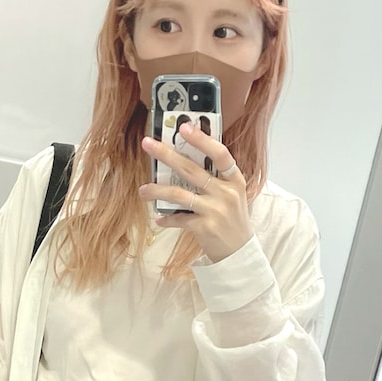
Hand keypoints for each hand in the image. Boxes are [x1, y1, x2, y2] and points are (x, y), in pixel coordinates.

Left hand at [140, 123, 252, 262]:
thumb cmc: (231, 220)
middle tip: (147, 144)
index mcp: (235, 180)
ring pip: (179, 194)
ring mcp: (215, 210)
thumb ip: (215, 178)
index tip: (183, 127)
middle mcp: (226, 193)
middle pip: (191, 170)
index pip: (220, 154)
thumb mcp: (232, 195)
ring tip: (142, 190)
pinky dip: (167, 219)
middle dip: (167, 155)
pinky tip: (159, 219)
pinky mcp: (205, 227)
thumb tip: (184, 159)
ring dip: (157, 190)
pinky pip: (179, 219)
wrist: (239, 252)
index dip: (202, 139)